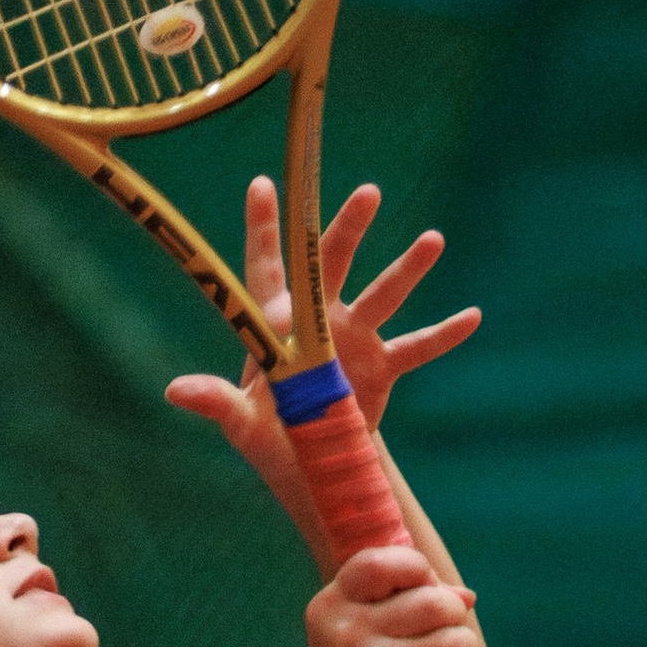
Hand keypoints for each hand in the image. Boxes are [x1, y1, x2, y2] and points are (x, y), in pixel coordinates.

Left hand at [164, 177, 481, 491]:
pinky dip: (443, 335)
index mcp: (277, 325)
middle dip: (348, 229)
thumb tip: (174, 391)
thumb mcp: (240, 424)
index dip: (263, 229)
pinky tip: (472, 317)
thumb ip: (214, 402)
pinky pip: (416, 348)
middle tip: (367, 194)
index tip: (262, 185)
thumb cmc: (269, 435)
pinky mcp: (382, 368)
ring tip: (433, 240)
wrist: (312, 461)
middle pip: (332, 264)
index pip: (267, 268)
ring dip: (407, 269)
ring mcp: (354, 339)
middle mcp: (319, 320)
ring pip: (382, 295)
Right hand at [292, 541, 489, 646]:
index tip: (422, 590)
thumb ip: (406, 603)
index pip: (383, 562)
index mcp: (332, 607)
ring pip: (457, 638)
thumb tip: (467, 597)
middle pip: (434, 601)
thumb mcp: (358, 636)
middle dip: (452, 615)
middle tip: (443, 635)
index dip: (417, 571)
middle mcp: (350, 633)